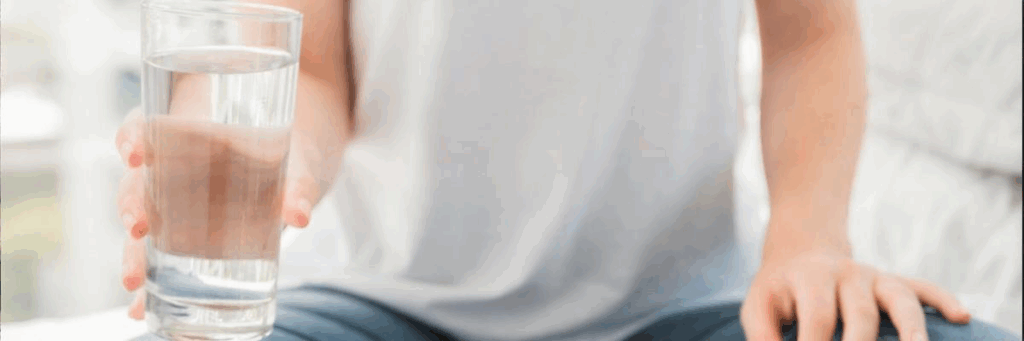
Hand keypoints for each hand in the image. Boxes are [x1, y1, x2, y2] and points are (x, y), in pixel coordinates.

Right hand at [115, 108, 324, 319]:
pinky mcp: (186, 240)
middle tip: (137, 225)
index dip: (133, 137)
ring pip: (142, 226)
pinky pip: (160, 261)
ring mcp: (176, 207)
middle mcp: (172, 170)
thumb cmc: (292, 153)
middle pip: (137, 182)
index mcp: (190, 134)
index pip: (146, 127)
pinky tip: (142, 308)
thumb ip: (298, 183)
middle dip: (132, 204)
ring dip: (133, 253)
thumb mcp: (298, 160)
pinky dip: (150, 287)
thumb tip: (299, 215)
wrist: (300, 171)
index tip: (135, 153)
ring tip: (135, 280)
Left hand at [740, 232, 970, 340]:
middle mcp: (846, 274)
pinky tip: (961, 317)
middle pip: (861, 313)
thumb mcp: (758, 308)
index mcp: (809, 278)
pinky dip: (942, 299)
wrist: (801, 253)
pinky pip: (923, 287)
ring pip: (899, 300)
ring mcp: (874, 277)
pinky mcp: (894, 281)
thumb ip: (763, 336)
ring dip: (911, 329)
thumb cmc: (779, 291)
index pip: (818, 318)